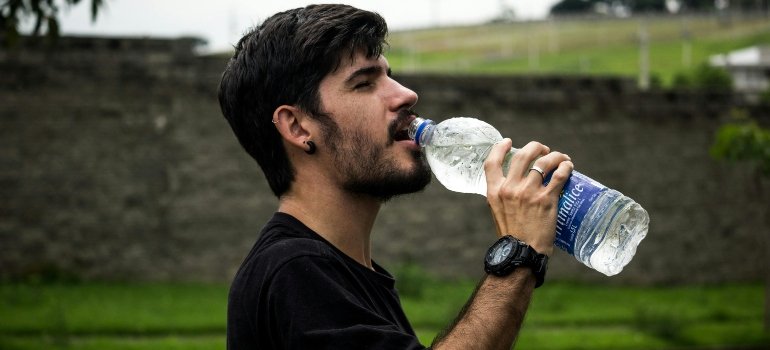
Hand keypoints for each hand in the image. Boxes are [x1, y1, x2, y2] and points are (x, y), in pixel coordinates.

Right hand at [484, 139, 572, 255]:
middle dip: (535, 147)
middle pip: (522, 155)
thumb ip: (502, 197)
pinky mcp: (546, 199)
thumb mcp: (498, 213)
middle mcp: (510, 189)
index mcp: (495, 192)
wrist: (521, 254)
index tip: (508, 142)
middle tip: (543, 150)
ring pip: (543, 162)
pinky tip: (569, 167)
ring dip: (555, 155)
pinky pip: (559, 175)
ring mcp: (529, 193)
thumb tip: (511, 187)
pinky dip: (565, 167)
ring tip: (561, 158)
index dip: (499, 148)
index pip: (491, 162)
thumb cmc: (512, 236)